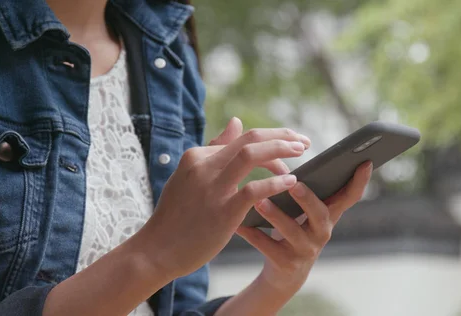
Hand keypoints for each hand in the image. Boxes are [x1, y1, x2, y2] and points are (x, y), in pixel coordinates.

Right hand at [135, 118, 310, 278]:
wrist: (156, 251)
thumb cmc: (176, 215)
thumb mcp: (191, 176)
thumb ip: (215, 149)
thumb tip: (236, 121)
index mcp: (198, 156)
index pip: (242, 139)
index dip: (270, 141)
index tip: (289, 148)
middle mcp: (204, 166)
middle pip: (250, 139)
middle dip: (282, 137)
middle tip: (304, 142)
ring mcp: (212, 188)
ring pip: (251, 155)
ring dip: (281, 150)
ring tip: (301, 154)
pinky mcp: (222, 211)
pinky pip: (254, 189)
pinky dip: (275, 183)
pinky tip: (291, 182)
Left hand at [236, 162, 372, 293]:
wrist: (282, 271)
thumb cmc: (292, 226)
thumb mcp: (303, 207)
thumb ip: (302, 181)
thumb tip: (292, 141)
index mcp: (328, 213)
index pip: (349, 196)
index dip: (360, 181)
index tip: (366, 161)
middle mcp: (322, 231)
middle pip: (320, 214)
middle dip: (308, 198)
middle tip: (294, 183)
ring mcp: (305, 249)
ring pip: (293, 232)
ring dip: (276, 215)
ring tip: (259, 202)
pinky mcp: (286, 263)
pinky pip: (268, 247)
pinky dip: (252, 234)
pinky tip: (238, 224)